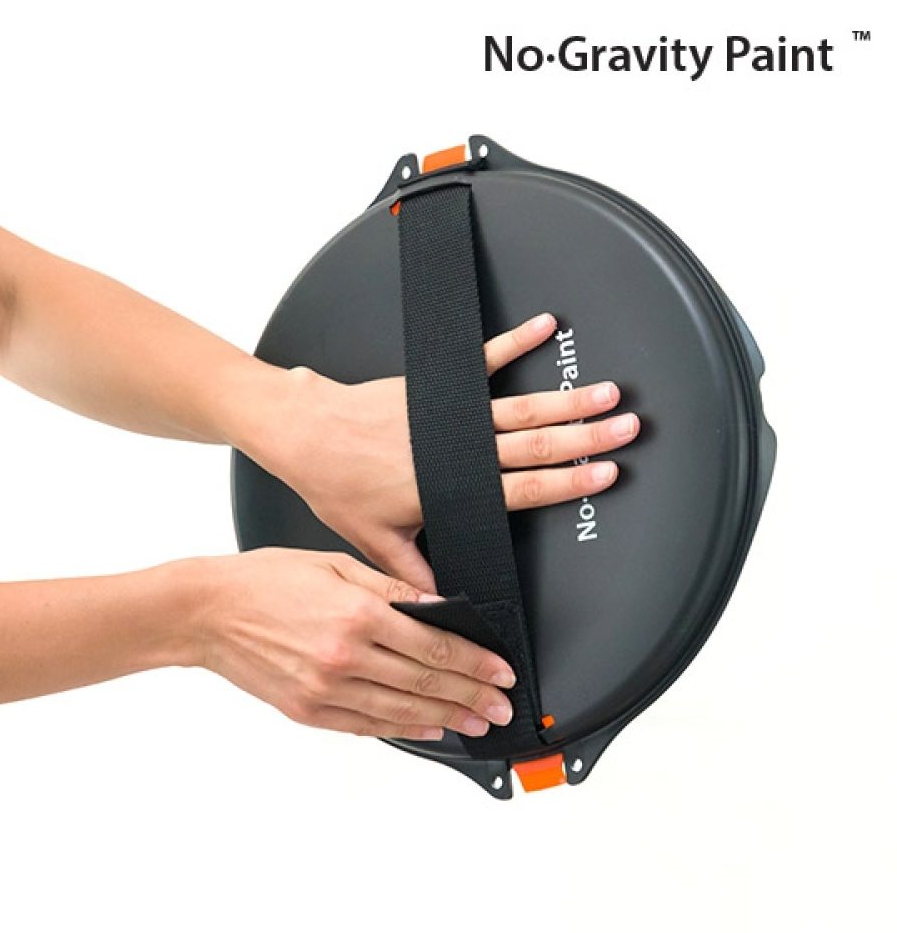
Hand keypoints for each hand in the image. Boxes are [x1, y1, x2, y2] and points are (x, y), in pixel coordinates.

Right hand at [191, 549, 516, 739]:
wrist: (208, 611)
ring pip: (403, 709)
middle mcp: (345, 656)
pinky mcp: (309, 710)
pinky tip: (429, 728)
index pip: (435, 645)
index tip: (500, 671)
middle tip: (502, 705)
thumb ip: (390, 588)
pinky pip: (367, 725)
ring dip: (447, 717)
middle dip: (472, 694)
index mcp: (357, 615)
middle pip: (426, 681)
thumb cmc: (265, 581)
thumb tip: (436, 605)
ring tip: (478, 722)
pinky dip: (404, 728)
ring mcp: (326, 689)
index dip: (475, 662)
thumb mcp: (336, 565)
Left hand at [269, 313, 639, 590]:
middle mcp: (458, 448)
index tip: (606, 474)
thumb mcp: (375, 542)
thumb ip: (414, 574)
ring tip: (605, 391)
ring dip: (566, 398)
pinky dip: (515, 342)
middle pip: (537, 443)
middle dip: (587, 437)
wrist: (306, 433)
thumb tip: (440, 605)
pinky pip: (482, 359)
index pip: (525, 486)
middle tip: (627, 428)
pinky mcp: (434, 383)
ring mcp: (449, 412)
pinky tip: (542, 327)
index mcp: (451, 487)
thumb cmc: (337, 483)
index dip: (570, 481)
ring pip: (521, 406)